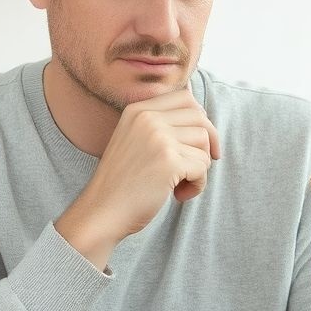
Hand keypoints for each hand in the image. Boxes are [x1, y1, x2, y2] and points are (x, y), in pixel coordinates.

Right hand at [56, 90, 220, 267]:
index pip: (186, 98)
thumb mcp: (134, 140)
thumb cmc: (123, 182)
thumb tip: (203, 114)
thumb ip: (160, 124)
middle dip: (208, 144)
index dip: (201, 121)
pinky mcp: (168, 161)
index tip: (199, 144)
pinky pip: (203, 167)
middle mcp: (147, 118)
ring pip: (204, 144)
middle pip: (200, 118)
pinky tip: (179, 195)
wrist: (102, 212)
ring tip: (180, 184)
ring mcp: (158, 138)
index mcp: (138, 110)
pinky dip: (197, 185)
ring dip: (200, 168)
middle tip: (196, 167)